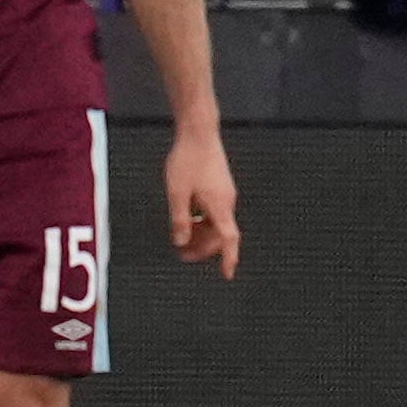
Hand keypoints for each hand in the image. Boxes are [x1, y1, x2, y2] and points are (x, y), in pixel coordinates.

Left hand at [165, 127, 239, 278]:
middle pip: (220, 234)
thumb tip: (181, 242)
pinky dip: (203, 220)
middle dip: (203, 248)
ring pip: (216, 223)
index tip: (227, 275)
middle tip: (182, 255)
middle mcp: (227, 201)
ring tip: (181, 238)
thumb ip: (179, 220)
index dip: (228, 259)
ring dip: (201, 234)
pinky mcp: (220, 186)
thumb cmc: (188, 159)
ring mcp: (225, 193)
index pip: (229, 240)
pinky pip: (214, 211)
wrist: (199, 131)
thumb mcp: (177, 193)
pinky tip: (188, 218)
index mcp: (220, 206)